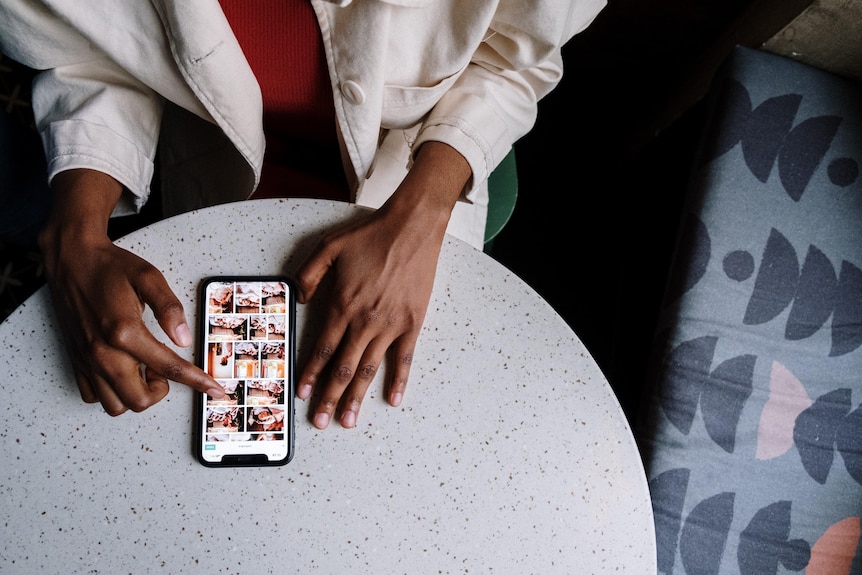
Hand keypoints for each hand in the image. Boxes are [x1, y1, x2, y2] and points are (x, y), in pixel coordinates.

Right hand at [40, 169, 223, 414]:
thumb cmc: (109, 267)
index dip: (197, 382)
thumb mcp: (148, 277)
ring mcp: (87, 360)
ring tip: (142, 367)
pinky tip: (122, 370)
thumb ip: (169, 308)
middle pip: (140, 400)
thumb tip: (184, 338)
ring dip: (135, 394)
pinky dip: (112, 392)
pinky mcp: (76, 361)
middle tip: (163, 366)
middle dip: (160, 390)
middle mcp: (103, 352)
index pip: (169, 368)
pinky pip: (93, 396)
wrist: (71, 260)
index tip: (214, 390)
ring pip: (116, 406)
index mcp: (125, 332)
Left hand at [294, 142, 470, 428]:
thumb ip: (308, 275)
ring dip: (358, 396)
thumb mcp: (328, 247)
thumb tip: (297, 299)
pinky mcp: (413, 322)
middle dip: (329, 396)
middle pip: (344, 367)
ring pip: (370, 368)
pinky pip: (405, 358)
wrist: (412, 227)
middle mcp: (365, 321)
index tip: (302, 394)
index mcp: (343, 305)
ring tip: (348, 419)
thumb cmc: (371, 235)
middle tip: (321, 421)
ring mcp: (391, 324)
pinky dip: (400, 380)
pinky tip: (393, 399)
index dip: (311, 373)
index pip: (323, 348)